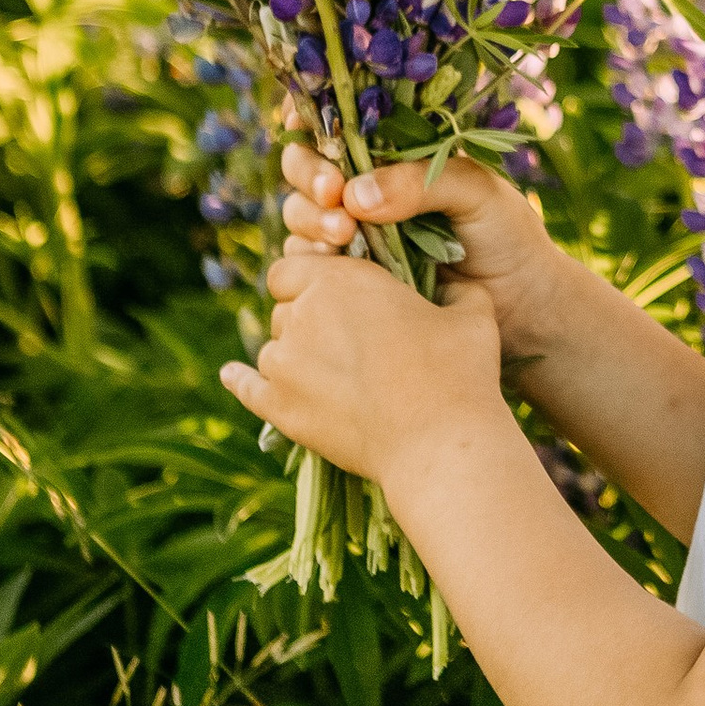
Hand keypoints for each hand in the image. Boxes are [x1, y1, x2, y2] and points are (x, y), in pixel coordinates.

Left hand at [221, 251, 503, 495]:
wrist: (438, 440)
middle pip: (286, 307)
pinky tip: (232, 374)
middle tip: (349, 341)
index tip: (338, 293)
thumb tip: (453, 288)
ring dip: (294, 352)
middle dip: (309, 317)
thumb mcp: (472, 311)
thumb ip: (454, 288)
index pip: (295, 265)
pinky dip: (241, 380)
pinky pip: (248, 387)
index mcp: (342, 279)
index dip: (311, 276)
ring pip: (274, 346)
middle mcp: (302, 314)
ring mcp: (284, 364)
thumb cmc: (459, 369)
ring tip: (331, 372)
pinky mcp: (279, 408)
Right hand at [277, 143, 582, 384]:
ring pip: (302, 213)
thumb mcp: (476, 192)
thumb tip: (354, 194)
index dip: (315, 117)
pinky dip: (313, 258)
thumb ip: (420, 182)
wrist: (523, 309)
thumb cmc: (509, 237)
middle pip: (307, 165)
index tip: (308, 127)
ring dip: (309, 219)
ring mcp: (356, 231)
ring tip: (342, 235)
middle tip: (334, 195)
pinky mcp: (352, 276)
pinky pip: (311, 262)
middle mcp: (369, 186)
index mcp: (399, 151)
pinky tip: (338, 263)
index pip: (342, 122)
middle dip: (310, 174)